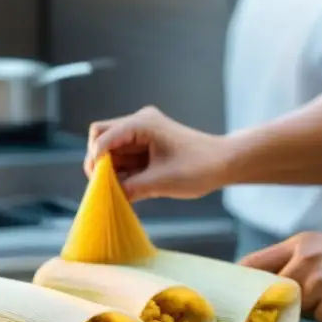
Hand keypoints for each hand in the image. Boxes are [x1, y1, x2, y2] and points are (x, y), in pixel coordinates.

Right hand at [85, 106, 227, 201]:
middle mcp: (139, 123)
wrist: (225, 163)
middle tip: (104, 187)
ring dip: (111, 170)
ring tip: (121, 191)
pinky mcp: (145, 146)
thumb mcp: (161, 182)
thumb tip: (107, 197)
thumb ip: (130, 188)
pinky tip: (129, 188)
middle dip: (99, 163)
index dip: (96, 159)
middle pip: (101, 137)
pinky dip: (122, 173)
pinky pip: (123, 158)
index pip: (103, 135)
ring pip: (111, 150)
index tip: (97, 182)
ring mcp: (141, 134)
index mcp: (142, 123)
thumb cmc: (199, 167)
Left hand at [240, 232, 321, 321]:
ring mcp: (316, 279)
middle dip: (273, 303)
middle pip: (267, 289)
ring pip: (291, 307)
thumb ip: (293, 264)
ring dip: (304, 312)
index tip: (234, 299)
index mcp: (300, 243)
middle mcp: (304, 257)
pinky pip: (313, 319)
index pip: (252, 263)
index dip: (241, 284)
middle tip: (275, 314)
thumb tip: (258, 291)